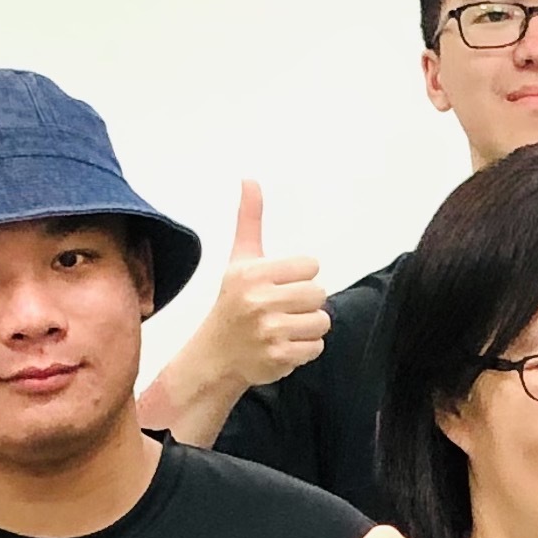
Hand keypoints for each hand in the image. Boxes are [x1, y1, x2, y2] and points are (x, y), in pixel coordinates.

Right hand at [183, 182, 329, 394]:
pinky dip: (304, 349)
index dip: (300, 276)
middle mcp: (259, 301)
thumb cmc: (233, 303)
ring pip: (322, 322)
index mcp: (252, 274)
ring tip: (284, 327)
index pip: (310, 266)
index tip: (280, 285)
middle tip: (283, 308)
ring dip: (308, 327)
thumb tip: (250, 180)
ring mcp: (269, 331)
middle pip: (319, 294)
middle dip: (306, 303)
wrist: (215, 355)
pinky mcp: (279, 357)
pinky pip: (316, 347)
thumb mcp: (239, 259)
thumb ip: (249, 220)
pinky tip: (283, 345)